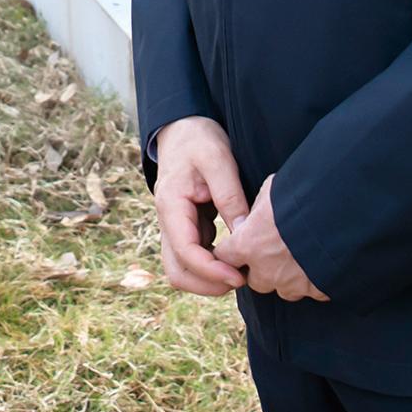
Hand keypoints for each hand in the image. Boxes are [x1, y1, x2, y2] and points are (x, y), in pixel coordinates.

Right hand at [151, 117, 249, 295]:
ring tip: (240, 273)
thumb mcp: (218, 159)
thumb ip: (229, 196)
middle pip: (177, 271)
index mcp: (171, 205)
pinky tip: (235, 259)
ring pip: (183, 268)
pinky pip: (193, 256)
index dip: (210, 271)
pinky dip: (211, 266)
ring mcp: (175, 226)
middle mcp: (168, 220)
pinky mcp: (187, 226)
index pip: (184, 252)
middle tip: (240, 280)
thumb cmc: (198, 139)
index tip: (238, 277)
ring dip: (208, 279)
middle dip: (206, 284)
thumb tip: (244, 233)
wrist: (182, 127)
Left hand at [214, 177, 329, 301]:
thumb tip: (259, 212)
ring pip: (283, 289)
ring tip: (301, 257)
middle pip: (254, 280)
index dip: (231, 250)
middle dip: (261, 268)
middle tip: (274, 251)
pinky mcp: (318, 291)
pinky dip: (313, 280)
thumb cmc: (304, 195)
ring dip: (287, 277)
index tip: (239, 245)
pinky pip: (311, 291)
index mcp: (249, 244)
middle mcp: (267, 270)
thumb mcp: (273, 190)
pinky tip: (322, 262)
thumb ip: (260, 207)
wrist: (345, 215)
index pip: (225, 256)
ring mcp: (293, 284)